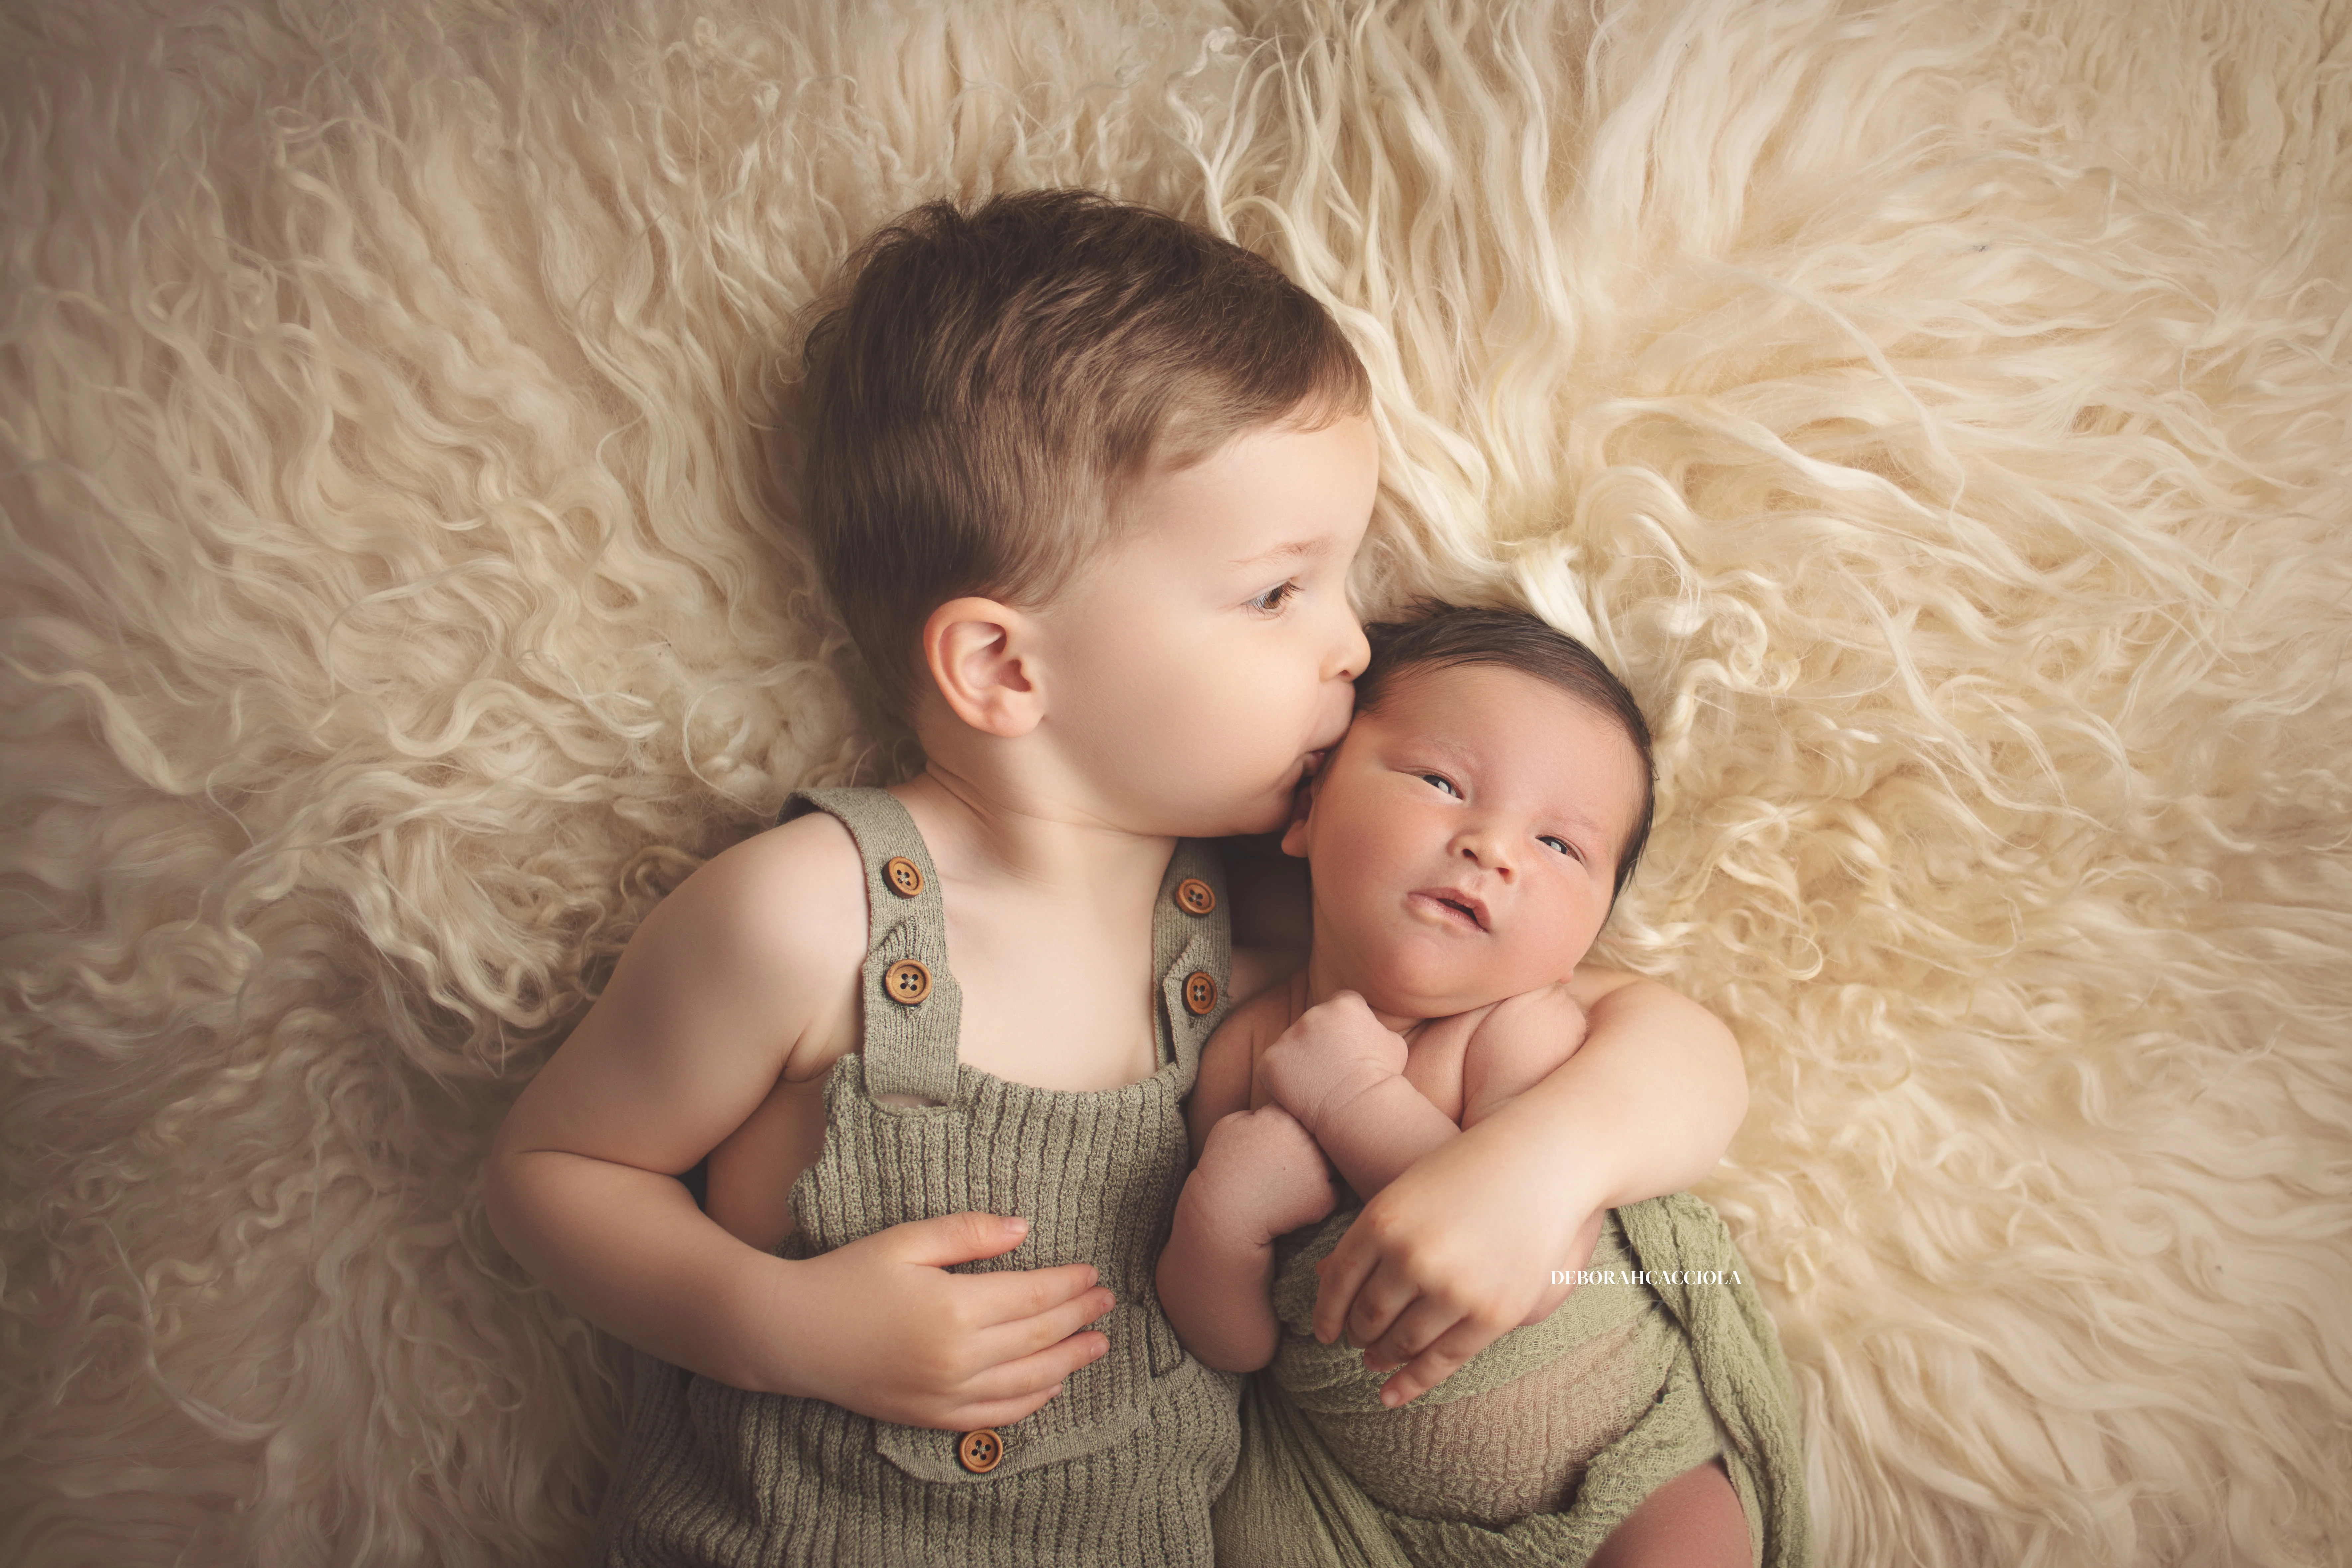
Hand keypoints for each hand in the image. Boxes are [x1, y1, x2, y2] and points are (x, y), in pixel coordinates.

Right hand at [753, 1211, 1114, 1429]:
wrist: (793, 1334)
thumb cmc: (848, 1277)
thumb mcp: (906, 1241)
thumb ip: (968, 1233)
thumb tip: (1024, 1229)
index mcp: (954, 1308)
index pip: (1032, 1297)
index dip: (1068, 1286)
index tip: (1094, 1275)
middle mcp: (957, 1358)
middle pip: (1037, 1338)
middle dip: (1078, 1319)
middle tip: (1107, 1304)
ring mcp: (945, 1393)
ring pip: (1026, 1382)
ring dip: (1068, 1363)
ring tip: (1098, 1346)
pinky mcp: (931, 1416)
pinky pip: (995, 1414)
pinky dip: (1030, 1401)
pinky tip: (1050, 1385)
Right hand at [1193, 1105, 1341, 1243]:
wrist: (1226, 1214)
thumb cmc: (1221, 1167)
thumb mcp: (1229, 1124)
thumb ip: (1257, 1113)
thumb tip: (1274, 1113)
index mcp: (1283, 1117)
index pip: (1300, 1107)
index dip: (1289, 1122)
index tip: (1278, 1135)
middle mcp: (1307, 1139)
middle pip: (1321, 1132)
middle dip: (1310, 1142)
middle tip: (1289, 1160)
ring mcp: (1320, 1169)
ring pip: (1334, 1159)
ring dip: (1323, 1165)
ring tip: (1297, 1178)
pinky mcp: (1325, 1197)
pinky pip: (1336, 1190)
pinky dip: (1323, 1194)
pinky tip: (1299, 1198)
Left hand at [1258, 990, 1408, 1134]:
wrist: (1360, 1110)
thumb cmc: (1383, 1080)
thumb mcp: (1394, 1043)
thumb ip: (1376, 1026)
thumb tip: (1368, 1024)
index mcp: (1344, 1005)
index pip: (1341, 1004)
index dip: (1346, 1026)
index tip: (1349, 1046)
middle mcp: (1313, 1014)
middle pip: (1314, 1021)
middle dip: (1321, 1039)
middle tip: (1332, 1067)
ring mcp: (1288, 1037)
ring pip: (1291, 1043)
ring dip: (1301, 1058)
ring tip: (1318, 1083)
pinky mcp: (1270, 1061)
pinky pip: (1271, 1065)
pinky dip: (1280, 1078)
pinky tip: (1299, 1093)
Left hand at [1311, 1138, 1606, 1406]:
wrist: (1542, 1165)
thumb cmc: (1468, 1173)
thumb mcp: (1407, 1191)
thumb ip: (1369, 1236)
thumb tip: (1320, 1278)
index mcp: (1382, 1220)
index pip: (1337, 1282)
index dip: (1326, 1313)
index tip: (1324, 1333)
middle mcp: (1412, 1257)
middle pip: (1367, 1314)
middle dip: (1357, 1334)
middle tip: (1355, 1343)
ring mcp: (1453, 1288)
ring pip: (1401, 1341)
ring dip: (1382, 1356)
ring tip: (1375, 1361)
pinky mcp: (1493, 1313)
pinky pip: (1444, 1359)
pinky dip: (1413, 1382)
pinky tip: (1392, 1394)